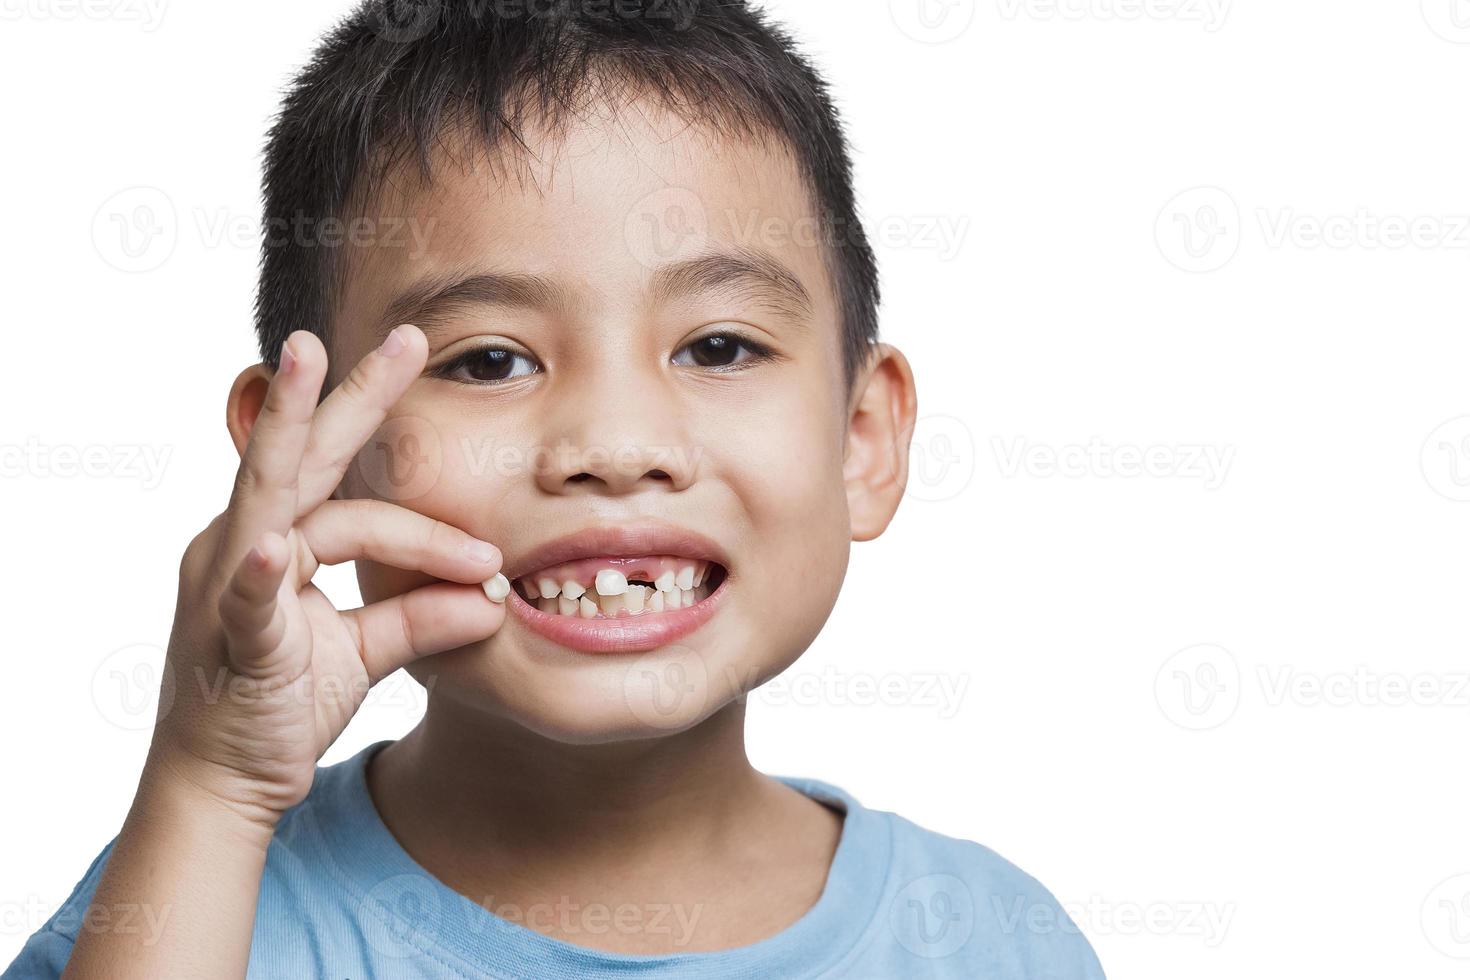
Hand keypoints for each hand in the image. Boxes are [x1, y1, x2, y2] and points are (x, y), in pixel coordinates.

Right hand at [150, 325, 504, 826]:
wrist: (225, 783)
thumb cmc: (280, 702)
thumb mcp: (363, 650)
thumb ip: (421, 616)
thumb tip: (492, 598)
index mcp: (276, 539)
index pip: (355, 498)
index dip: (429, 522)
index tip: (492, 559)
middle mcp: (243, 541)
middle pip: (306, 452)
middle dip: (354, 390)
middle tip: (407, 336)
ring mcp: (225, 582)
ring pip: (275, 493)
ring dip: (293, 424)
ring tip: (304, 360)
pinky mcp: (225, 637)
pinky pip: (241, 596)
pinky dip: (255, 573)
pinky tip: (269, 550)